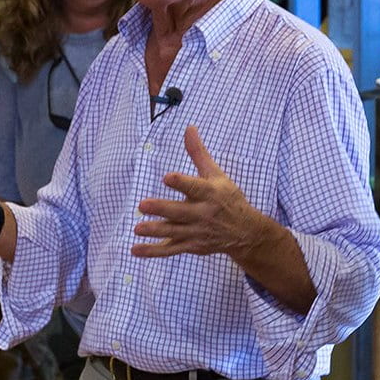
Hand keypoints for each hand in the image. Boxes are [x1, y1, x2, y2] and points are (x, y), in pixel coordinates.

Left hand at [131, 126, 270, 259]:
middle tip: (142, 204)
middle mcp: (202, 214)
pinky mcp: (191, 245)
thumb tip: (189, 127)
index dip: (181, 182)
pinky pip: (170, 250)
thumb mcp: (216, 174)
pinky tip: (135, 250)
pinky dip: (153, 251)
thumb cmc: (227, 198)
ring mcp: (196, 232)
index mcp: (209, 193)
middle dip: (162, 209)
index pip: (194, 187)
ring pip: (173, 232)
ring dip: (155, 231)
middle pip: (180, 212)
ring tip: (137, 228)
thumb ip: (198, 153)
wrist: (245, 232)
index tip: (167, 177)